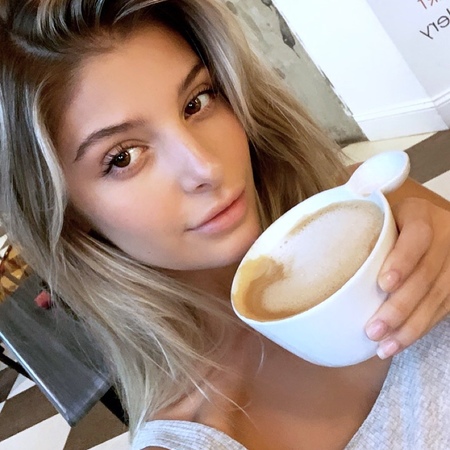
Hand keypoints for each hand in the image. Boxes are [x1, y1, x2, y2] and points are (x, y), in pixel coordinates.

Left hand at [365, 197, 449, 358]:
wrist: (431, 225)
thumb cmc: (393, 222)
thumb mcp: (380, 215)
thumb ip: (359, 224)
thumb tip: (307, 245)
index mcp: (421, 216)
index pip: (417, 237)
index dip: (402, 261)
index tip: (383, 284)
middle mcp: (443, 238)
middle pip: (425, 275)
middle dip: (399, 307)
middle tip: (374, 329)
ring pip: (436, 298)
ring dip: (409, 327)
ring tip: (384, 346)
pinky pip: (441, 310)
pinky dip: (419, 329)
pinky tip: (398, 343)